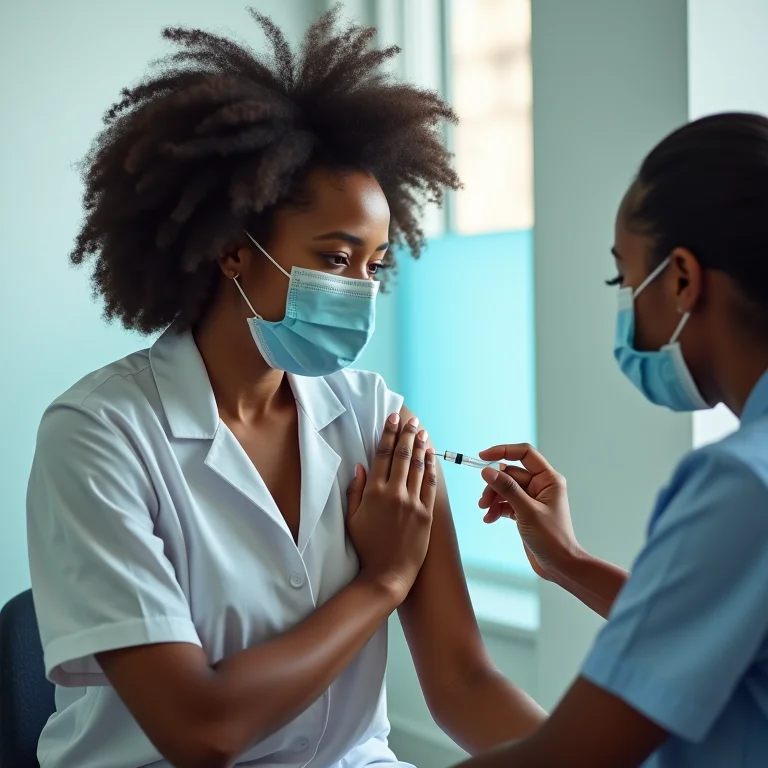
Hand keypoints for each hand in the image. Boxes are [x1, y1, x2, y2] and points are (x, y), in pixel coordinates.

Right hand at [346, 413, 436, 601]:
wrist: (386, 573)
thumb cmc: (366, 546)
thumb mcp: (352, 518)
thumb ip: (356, 490)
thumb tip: (360, 466)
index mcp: (374, 492)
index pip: (382, 455)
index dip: (388, 434)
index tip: (393, 419)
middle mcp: (394, 493)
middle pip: (402, 456)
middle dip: (406, 434)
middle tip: (410, 419)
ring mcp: (412, 503)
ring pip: (418, 467)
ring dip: (420, 446)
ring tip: (422, 431)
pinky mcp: (426, 514)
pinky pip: (430, 485)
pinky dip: (431, 467)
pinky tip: (431, 455)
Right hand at [477, 443, 581, 581]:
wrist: (560, 566)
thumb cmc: (552, 539)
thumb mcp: (527, 512)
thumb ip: (507, 489)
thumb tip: (487, 470)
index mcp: (548, 479)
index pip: (524, 454)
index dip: (502, 451)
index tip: (482, 456)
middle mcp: (541, 485)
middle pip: (510, 473)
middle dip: (494, 485)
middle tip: (483, 501)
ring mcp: (532, 498)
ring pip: (505, 488)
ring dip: (493, 498)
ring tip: (484, 511)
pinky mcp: (525, 511)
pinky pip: (506, 502)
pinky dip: (496, 509)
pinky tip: (490, 519)